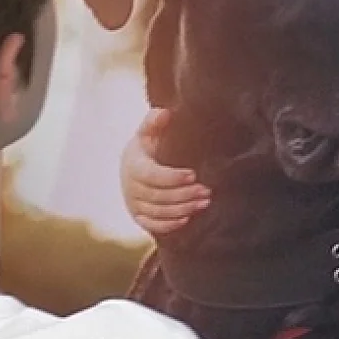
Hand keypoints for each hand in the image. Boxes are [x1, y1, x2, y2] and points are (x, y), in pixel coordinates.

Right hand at [119, 108, 208, 236]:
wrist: (133, 165)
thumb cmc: (146, 147)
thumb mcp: (148, 132)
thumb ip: (154, 122)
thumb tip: (164, 113)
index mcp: (133, 165)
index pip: (152, 176)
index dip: (172, 177)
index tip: (193, 174)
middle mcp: (131, 187)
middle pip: (158, 196)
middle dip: (184, 195)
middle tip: (206, 191)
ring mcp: (133, 203)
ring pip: (158, 211)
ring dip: (183, 209)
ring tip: (204, 202)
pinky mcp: (138, 216)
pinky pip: (152, 225)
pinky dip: (169, 224)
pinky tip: (187, 218)